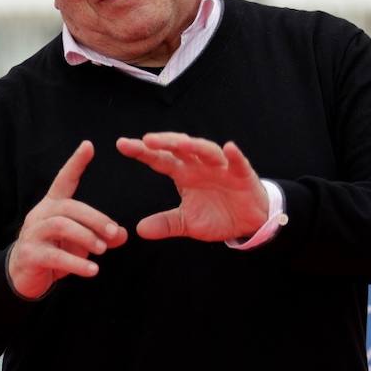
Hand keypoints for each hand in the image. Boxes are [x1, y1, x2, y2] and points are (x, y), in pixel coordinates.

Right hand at [7, 140, 126, 299]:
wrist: (22, 276)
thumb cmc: (54, 252)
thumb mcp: (80, 242)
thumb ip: (100, 236)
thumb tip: (121, 234)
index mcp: (52, 205)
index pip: (63, 179)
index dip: (75, 163)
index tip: (88, 145)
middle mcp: (40, 214)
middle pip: (68, 207)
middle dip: (95, 219)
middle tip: (114, 232)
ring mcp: (32, 234)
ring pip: (60, 226)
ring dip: (86, 237)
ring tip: (103, 250)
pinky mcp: (30, 255)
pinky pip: (54, 256)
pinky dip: (76, 263)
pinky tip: (92, 271)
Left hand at [116, 132, 268, 241]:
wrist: (249, 221)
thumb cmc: (217, 215)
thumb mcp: (187, 224)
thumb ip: (166, 224)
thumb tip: (139, 230)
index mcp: (184, 174)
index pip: (160, 160)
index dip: (142, 152)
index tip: (121, 144)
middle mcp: (200, 165)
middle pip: (180, 149)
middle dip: (164, 142)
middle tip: (146, 140)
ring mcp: (222, 168)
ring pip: (206, 150)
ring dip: (194, 145)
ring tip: (180, 142)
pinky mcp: (243, 174)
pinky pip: (238, 163)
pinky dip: (234, 156)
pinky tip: (229, 148)